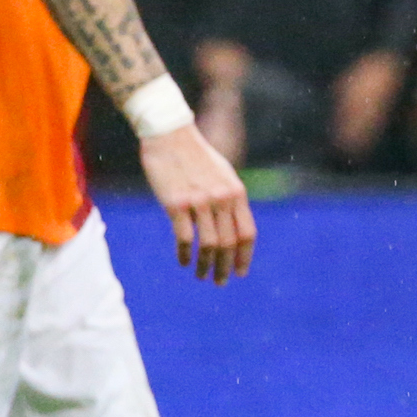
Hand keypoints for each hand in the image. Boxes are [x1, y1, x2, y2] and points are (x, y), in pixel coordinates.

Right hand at [142, 121, 256, 282]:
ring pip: (209, 245)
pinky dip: (185, 254)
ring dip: (205, 266)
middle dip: (226, 267)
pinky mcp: (176, 203)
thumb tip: (233, 225)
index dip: (245, 257)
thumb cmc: (195, 155)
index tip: (241, 272)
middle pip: (229, 244)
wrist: (170, 134)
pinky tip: (184, 262)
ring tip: (202, 276)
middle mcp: (222, 199)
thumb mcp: (222, 174)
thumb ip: (229, 198)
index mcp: (236, 192)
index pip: (247, 233)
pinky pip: (185, 238)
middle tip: (220, 282)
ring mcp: (200, 202)